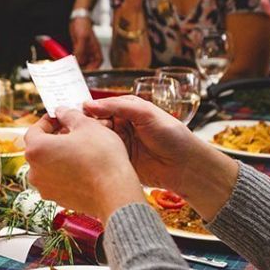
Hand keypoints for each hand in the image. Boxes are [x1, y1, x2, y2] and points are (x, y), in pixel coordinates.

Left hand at [24, 109, 142, 218]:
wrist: (115, 192)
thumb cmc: (101, 157)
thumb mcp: (86, 125)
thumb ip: (69, 115)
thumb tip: (62, 112)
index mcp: (36, 150)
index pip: (34, 130)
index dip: (47, 121)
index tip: (60, 117)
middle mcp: (35, 171)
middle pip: (40, 149)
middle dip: (54, 138)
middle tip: (72, 131)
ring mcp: (45, 188)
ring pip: (48, 165)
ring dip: (60, 155)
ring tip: (80, 148)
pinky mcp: (58, 199)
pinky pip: (58, 180)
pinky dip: (66, 171)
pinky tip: (84, 166)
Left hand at [69, 16, 102, 69]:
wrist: (78, 19)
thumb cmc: (83, 26)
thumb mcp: (82, 38)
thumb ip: (80, 51)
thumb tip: (78, 62)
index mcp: (97, 54)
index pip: (94, 68)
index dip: (87, 73)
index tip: (79, 75)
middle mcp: (91, 56)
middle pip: (86, 69)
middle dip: (78, 71)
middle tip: (70, 74)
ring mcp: (84, 55)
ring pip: (79, 65)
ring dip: (73, 67)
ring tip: (66, 69)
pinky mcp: (77, 52)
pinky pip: (74, 60)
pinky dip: (70, 62)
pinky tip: (65, 63)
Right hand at [81, 96, 199, 193]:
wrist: (184, 165)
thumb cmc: (172, 136)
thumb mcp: (146, 113)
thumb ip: (118, 106)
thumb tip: (89, 104)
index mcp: (126, 112)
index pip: (100, 108)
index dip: (90, 112)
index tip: (85, 116)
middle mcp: (120, 128)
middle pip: (95, 125)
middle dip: (90, 128)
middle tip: (91, 132)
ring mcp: (119, 146)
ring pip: (96, 142)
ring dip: (92, 143)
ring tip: (93, 144)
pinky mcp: (119, 163)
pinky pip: (102, 159)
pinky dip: (97, 158)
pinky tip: (94, 157)